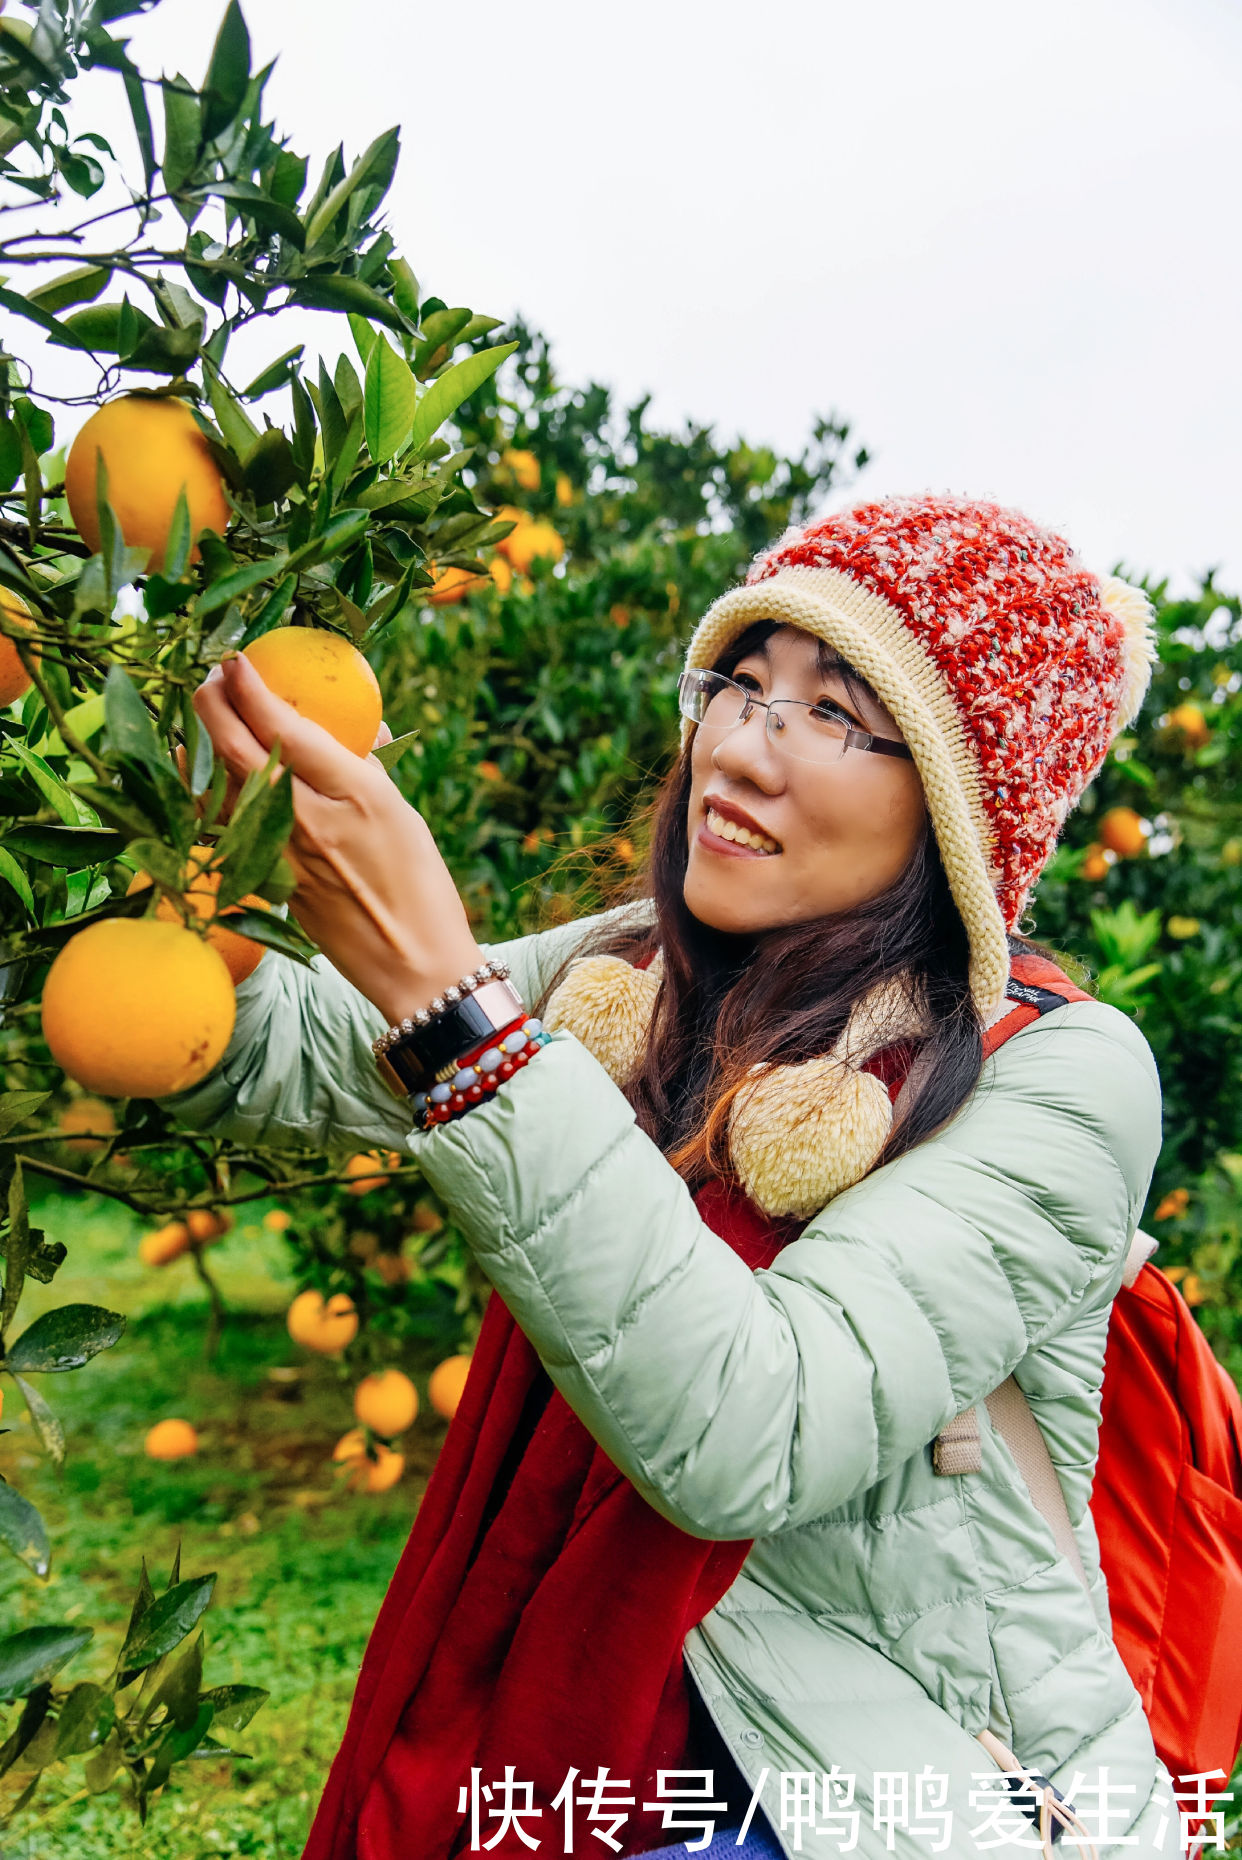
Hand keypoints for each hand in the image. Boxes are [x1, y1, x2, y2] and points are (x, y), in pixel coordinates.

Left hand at [190, 651, 484, 1025]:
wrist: (412, 963)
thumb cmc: (420, 884)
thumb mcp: (401, 812)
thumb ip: (365, 767)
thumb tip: (353, 729)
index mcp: (352, 793)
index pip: (283, 727)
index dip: (251, 687)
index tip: (236, 660)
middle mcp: (307, 820)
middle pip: (238, 749)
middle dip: (214, 703)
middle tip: (211, 677)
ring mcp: (280, 854)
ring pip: (221, 788)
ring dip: (203, 747)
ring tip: (201, 720)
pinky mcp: (268, 883)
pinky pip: (225, 829)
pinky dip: (206, 796)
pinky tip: (198, 780)